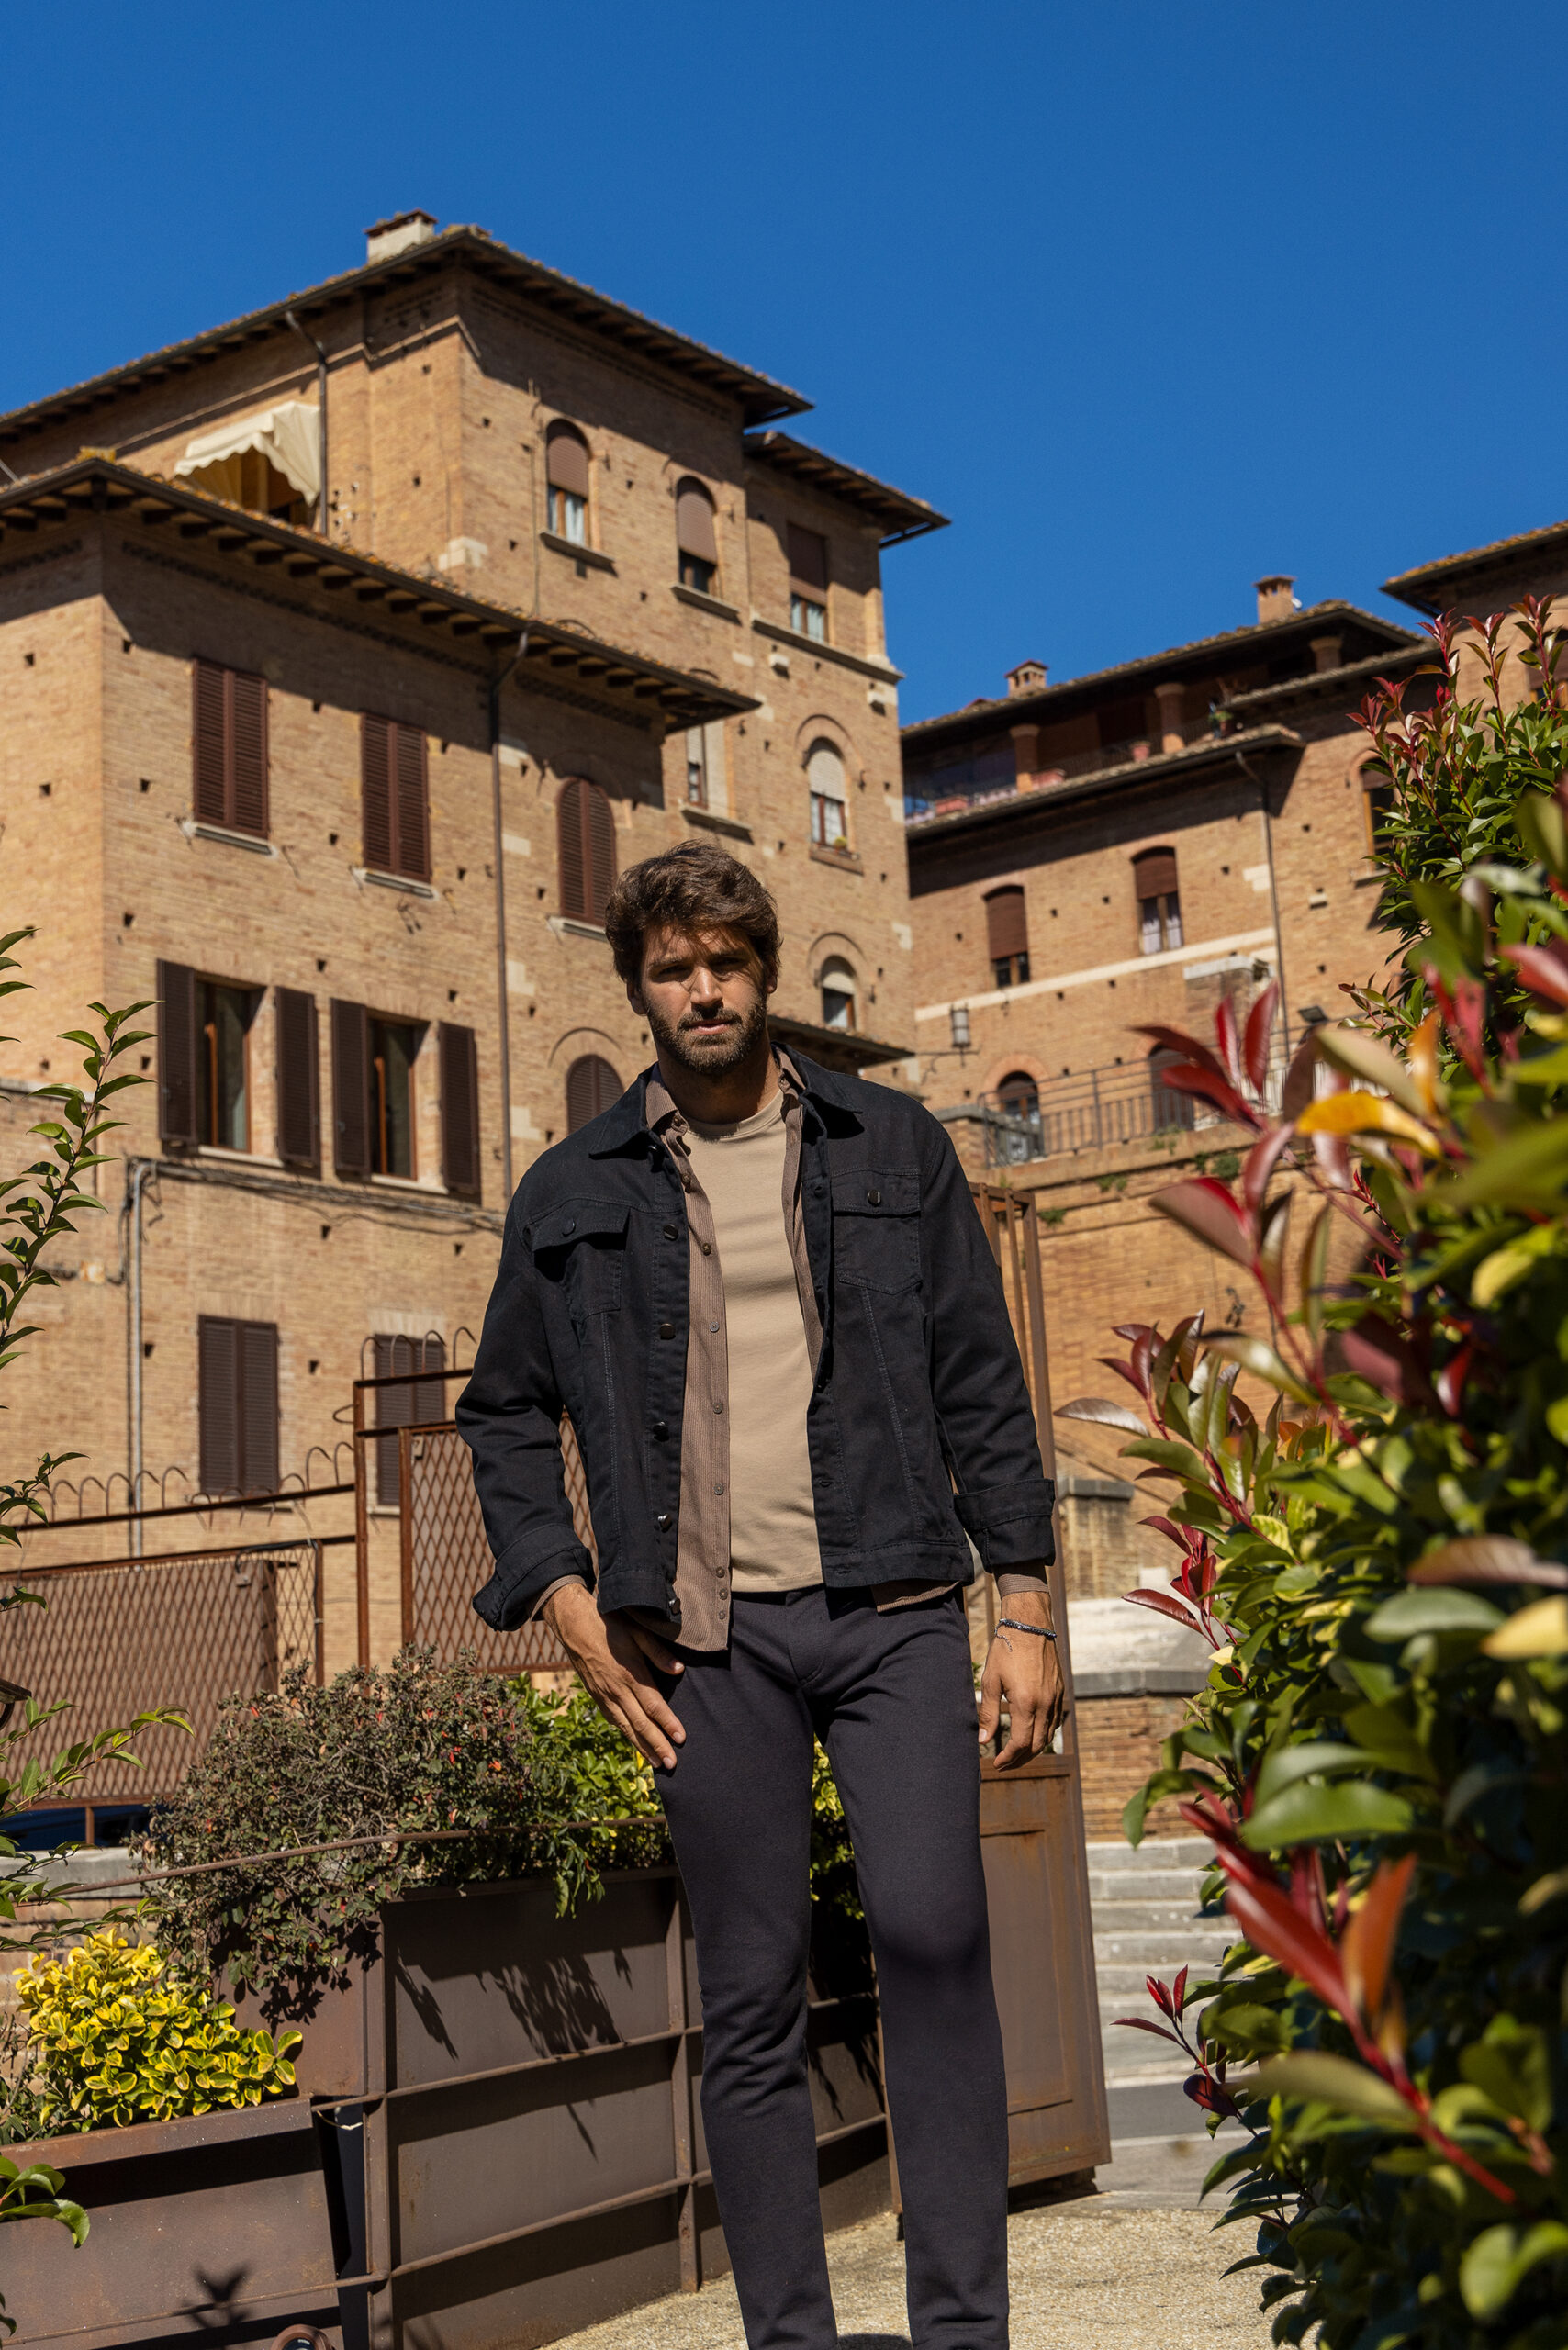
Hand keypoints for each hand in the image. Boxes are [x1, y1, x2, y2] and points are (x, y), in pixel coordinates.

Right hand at [544, 1581, 686, 1770]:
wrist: (573, 1624)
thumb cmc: (608, 1624)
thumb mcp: (636, 1631)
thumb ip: (658, 1653)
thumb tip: (679, 1670)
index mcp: (630, 1673)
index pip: (653, 1705)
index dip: (668, 1723)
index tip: (681, 1739)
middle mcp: (616, 1689)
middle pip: (640, 1723)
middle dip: (657, 1745)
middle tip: (673, 1765)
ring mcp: (603, 1695)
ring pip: (625, 1727)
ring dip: (642, 1747)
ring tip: (657, 1763)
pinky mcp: (595, 1696)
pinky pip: (613, 1720)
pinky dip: (626, 1735)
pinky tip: (635, 1743)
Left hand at [978, 1585, 1066, 1769]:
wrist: (1030, 1624)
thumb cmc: (1006, 1650)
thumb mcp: (991, 1680)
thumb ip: (987, 1713)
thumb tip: (982, 1741)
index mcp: (1026, 1702)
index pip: (1021, 1743)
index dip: (1008, 1758)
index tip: (996, 1764)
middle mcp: (1045, 1704)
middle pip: (1037, 1745)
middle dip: (1020, 1759)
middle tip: (1004, 1764)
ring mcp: (1056, 1698)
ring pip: (1048, 1735)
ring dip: (1033, 1749)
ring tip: (1015, 1754)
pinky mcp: (1060, 1691)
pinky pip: (1054, 1721)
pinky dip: (1043, 1734)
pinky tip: (1030, 1734)